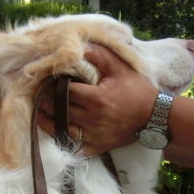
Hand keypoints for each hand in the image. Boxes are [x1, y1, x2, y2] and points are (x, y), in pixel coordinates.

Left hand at [36, 43, 159, 153]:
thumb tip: (81, 46)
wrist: (154, 116)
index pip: (65, 92)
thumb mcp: (121, 68)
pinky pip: (75, 147)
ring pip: (63, 129)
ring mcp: (95, 135)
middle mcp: (93, 119)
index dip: (53, 86)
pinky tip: (57, 131)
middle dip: (48, 102)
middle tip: (39, 95)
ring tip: (41, 112)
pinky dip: (64, 140)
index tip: (46, 81)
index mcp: (96, 98)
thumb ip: (100, 56)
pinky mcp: (98, 147)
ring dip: (50, 121)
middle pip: (61, 110)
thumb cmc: (137, 90)